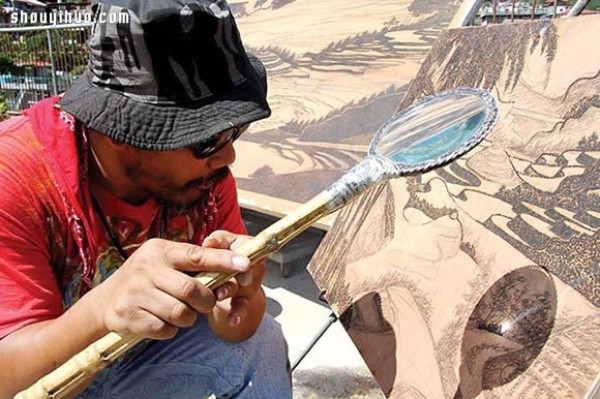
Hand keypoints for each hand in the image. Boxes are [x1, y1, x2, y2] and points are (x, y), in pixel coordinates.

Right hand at [90, 238, 250, 339]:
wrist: (107, 301)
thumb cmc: (148, 278)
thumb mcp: (165, 261)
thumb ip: (194, 262)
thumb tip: (233, 266)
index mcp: (160, 250)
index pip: (197, 255)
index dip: (223, 261)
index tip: (246, 263)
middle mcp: (145, 268)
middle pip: (191, 290)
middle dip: (207, 301)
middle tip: (207, 303)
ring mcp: (135, 293)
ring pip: (180, 313)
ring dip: (189, 318)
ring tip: (182, 312)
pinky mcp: (128, 316)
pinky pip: (164, 329)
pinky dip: (171, 329)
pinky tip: (163, 320)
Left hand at [202, 230, 265, 327]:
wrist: (217, 276)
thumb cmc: (218, 255)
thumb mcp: (217, 245)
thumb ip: (216, 242)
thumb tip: (208, 243)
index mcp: (243, 246)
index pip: (248, 244)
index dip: (246, 252)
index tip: (242, 259)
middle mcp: (250, 264)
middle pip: (250, 267)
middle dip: (245, 273)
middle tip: (241, 279)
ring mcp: (247, 283)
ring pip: (243, 287)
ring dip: (231, 290)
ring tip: (220, 295)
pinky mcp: (242, 300)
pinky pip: (241, 307)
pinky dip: (238, 314)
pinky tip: (232, 320)